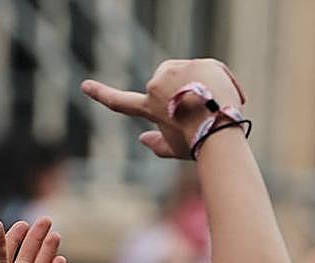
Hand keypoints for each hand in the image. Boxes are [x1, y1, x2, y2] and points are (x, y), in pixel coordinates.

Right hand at [81, 59, 244, 159]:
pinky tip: (229, 97)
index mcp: (150, 106)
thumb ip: (157, 145)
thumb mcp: (176, 149)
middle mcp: (158, 84)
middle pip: (169, 85)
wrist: (220, 129)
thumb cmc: (198, 143)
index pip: (121, 102)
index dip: (101, 94)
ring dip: (200, 86)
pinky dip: (220, 82)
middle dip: (181, 94)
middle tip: (200, 112)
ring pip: (189, 75)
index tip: (85, 86)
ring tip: (214, 106)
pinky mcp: (198, 62)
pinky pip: (211, 70)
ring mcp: (178, 70)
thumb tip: (142, 139)